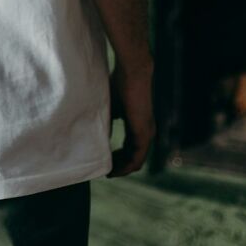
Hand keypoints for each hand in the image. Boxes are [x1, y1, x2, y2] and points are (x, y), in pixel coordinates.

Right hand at [106, 60, 155, 176]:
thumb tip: (98, 134)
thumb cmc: (120, 84)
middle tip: (105, 170)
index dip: (118, 156)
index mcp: (138, 124)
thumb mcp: (111, 106)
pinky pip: (137, 158)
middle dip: (119, 165)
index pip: (129, 146)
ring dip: (122, 168)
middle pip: (133, 157)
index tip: (105, 159)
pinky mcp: (144, 133)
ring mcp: (146, 133)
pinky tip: (115, 169)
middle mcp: (145, 131)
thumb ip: (107, 120)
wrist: (132, 72)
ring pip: (136, 160)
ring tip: (108, 173)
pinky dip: (126, 166)